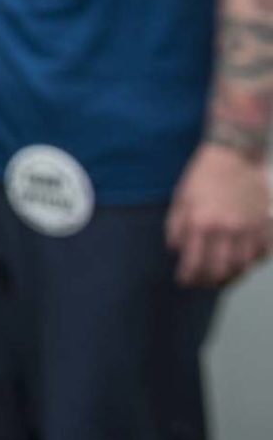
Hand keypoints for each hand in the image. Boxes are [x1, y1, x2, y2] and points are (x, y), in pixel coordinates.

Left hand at [166, 142, 272, 286]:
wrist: (234, 156)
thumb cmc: (203, 177)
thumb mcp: (181, 199)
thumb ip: (177, 227)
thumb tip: (177, 251)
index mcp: (201, 223)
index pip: (194, 262)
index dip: (188, 276)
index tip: (183, 281)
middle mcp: (226, 229)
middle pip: (220, 270)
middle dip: (208, 281)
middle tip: (202, 283)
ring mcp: (249, 229)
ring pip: (242, 266)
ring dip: (231, 276)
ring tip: (220, 277)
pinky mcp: (265, 226)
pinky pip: (261, 255)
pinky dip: (250, 263)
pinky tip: (240, 263)